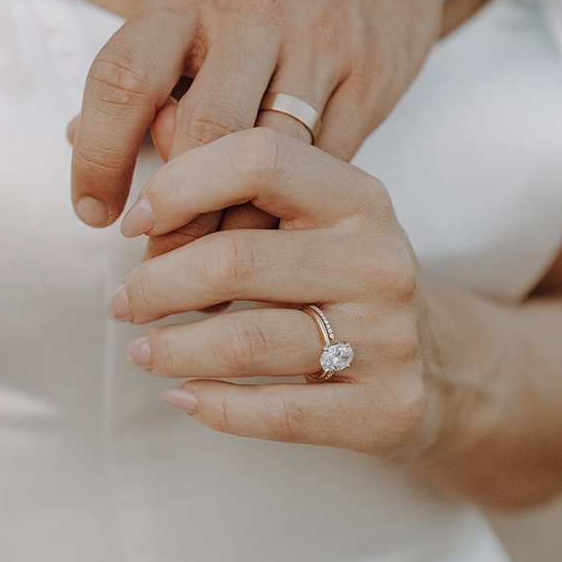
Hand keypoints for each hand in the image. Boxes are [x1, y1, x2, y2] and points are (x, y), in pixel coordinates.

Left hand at [68, 0, 442, 237]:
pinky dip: (295, 208)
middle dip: (174, 212)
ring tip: (209, 268)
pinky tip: (274, 235)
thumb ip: (144, 62)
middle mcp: (251, 15)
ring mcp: (319, 46)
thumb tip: (80, 141)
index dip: (98, 156)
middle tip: (154, 259)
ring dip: (235, 225)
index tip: (92, 210)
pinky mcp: (372, 78)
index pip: (123, 79)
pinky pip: (327, 163)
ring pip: (270, 161)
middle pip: (202, 132)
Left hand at [108, 128, 442, 457]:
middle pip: (234, 261)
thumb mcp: (317, 220)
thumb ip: (235, 184)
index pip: (259, 159)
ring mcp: (389, 339)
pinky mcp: (387, 408)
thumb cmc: (347, 282)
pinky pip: (277, 414)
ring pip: (246, 343)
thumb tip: (117, 147)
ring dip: (172, 350)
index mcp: (361, 199)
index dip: (180, 185)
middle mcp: (381, 262)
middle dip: (156, 285)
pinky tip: (183, 396)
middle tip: (124, 303)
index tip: (136, 224)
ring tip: (142, 351)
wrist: (444, 367)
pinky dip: (213, 407)